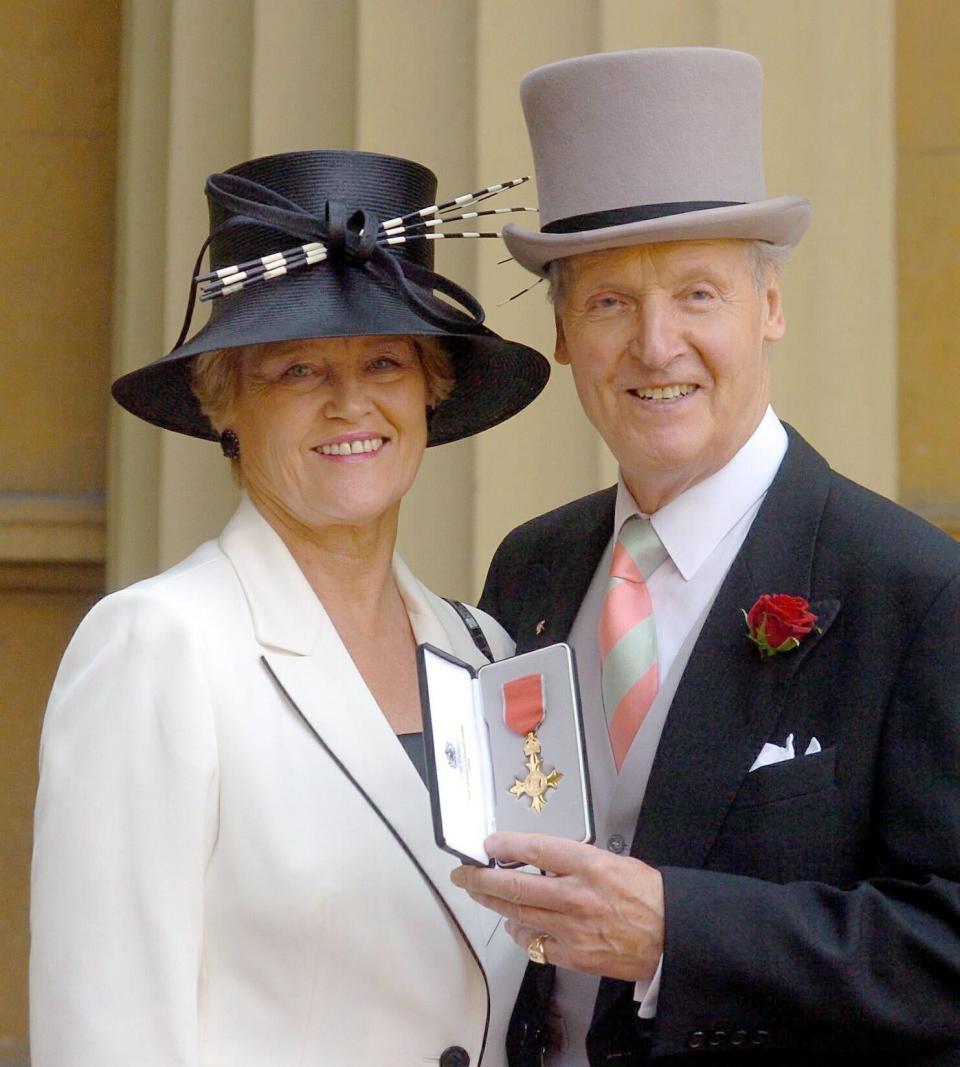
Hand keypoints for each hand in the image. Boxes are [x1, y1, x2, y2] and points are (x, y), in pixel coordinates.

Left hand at [450, 831, 663, 980]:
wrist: (671, 936)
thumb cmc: (646, 896)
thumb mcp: (612, 860)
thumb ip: (573, 860)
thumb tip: (537, 858)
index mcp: (588, 865)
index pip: (535, 849)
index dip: (505, 845)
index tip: (488, 843)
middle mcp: (576, 896)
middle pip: (515, 885)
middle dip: (482, 878)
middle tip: (465, 873)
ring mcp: (572, 928)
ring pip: (518, 914)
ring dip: (493, 903)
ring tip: (481, 894)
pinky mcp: (573, 955)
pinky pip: (533, 944)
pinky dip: (519, 932)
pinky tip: (514, 923)